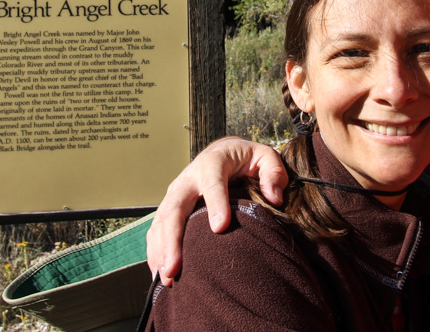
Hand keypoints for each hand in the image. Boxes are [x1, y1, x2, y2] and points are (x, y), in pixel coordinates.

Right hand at [146, 137, 286, 284]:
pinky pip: (157, 229)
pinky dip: (155, 251)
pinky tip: (160, 272)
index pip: (213, 183)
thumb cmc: (247, 159)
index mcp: (214, 162)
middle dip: (173, 239)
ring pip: (162, 221)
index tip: (219, 229)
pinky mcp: (169, 206)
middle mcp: (189, 178)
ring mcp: (176, 193)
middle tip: (175, 268)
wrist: (223, 151)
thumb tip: (273, 198)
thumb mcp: (266, 157)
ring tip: (166, 278)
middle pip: (175, 207)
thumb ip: (274, 172)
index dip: (216, 204)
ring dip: (161, 250)